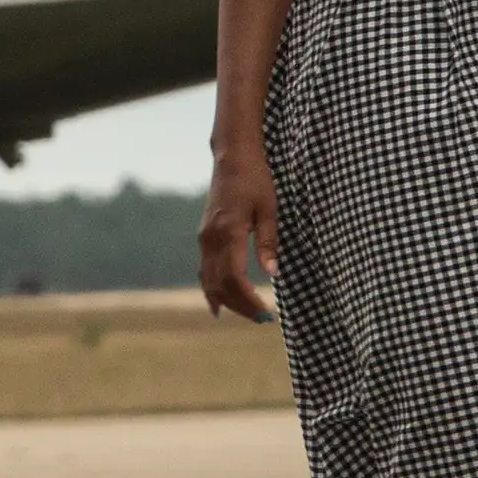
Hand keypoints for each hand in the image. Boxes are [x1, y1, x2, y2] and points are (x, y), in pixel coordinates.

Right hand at [200, 145, 280, 322]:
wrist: (232, 158)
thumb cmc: (255, 180)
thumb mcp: (269, 209)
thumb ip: (268, 242)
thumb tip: (272, 273)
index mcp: (229, 231)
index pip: (235, 278)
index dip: (248, 299)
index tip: (266, 312)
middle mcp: (211, 238)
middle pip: (221, 285)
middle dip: (241, 306)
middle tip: (263, 319)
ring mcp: (205, 238)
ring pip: (209, 281)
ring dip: (227, 301)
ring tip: (247, 315)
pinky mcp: (204, 237)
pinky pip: (204, 271)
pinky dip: (211, 290)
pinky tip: (217, 306)